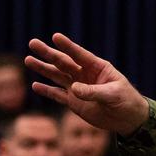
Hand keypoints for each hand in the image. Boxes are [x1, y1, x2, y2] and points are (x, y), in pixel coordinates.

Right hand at [26, 33, 148, 135]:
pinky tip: (35, 85)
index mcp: (97, 67)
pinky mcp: (74, 102)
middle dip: (48, 53)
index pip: (79, 54)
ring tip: (28, 60)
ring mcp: (78, 88)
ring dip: (43, 69)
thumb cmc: (126, 101)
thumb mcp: (113, 95)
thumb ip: (93, 92)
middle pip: (63, 62)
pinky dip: (47, 91)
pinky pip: (57, 95)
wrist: (127, 119)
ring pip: (57, 76)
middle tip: (33, 43)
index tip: (55, 37)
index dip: (67, 46)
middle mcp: (84, 74)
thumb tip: (73, 89)